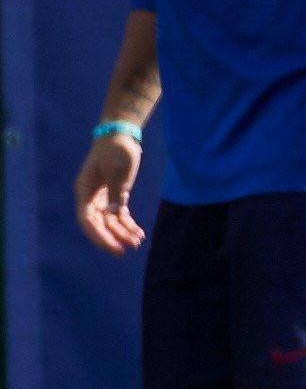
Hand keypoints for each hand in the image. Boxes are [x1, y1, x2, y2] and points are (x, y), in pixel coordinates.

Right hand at [74, 134, 146, 254]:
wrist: (122, 136)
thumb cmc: (116, 150)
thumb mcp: (117, 169)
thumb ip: (115, 192)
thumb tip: (113, 214)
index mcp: (84, 191)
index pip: (87, 219)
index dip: (97, 235)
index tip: (111, 246)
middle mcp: (90, 197)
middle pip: (97, 224)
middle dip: (110, 238)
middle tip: (124, 252)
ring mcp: (102, 198)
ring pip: (109, 221)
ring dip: (121, 233)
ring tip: (137, 242)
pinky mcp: (115, 196)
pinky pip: (119, 215)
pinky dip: (127, 224)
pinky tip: (138, 233)